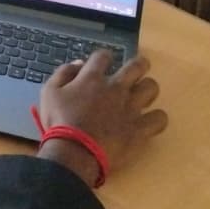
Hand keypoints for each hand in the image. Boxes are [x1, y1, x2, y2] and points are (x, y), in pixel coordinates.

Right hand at [36, 52, 166, 186]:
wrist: (74, 152)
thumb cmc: (59, 122)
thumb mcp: (49, 92)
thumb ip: (63, 73)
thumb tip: (79, 63)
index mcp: (92, 78)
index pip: (103, 56)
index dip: (104, 56)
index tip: (103, 61)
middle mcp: (116, 88)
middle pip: (136, 66)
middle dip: (139, 64)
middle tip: (138, 68)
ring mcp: (131, 108)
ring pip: (152, 88)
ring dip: (148, 88)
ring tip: (143, 94)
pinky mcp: (140, 129)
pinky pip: (160, 118)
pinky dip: (157, 118)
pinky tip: (150, 120)